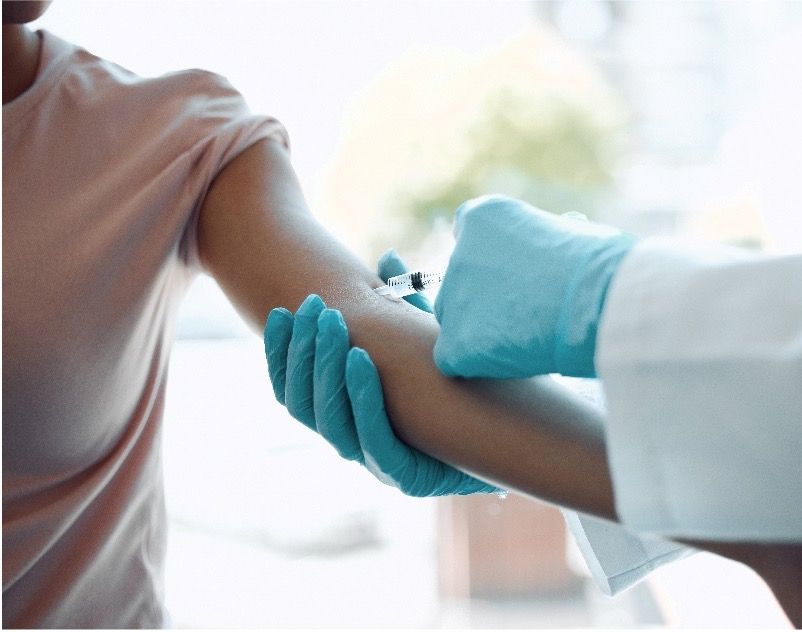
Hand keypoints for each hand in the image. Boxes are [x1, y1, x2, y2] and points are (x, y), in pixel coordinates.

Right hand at [263, 250, 500, 495]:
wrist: (514, 435)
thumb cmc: (464, 383)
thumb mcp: (428, 338)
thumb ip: (405, 304)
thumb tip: (388, 255)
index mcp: (346, 415)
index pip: (292, 390)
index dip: (280, 354)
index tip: (284, 313)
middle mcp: (354, 442)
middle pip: (305, 404)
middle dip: (304, 353)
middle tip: (316, 310)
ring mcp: (378, 464)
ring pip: (330, 422)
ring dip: (327, 369)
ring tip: (335, 326)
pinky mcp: (408, 477)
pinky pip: (374, 439)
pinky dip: (362, 398)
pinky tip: (362, 360)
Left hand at [433, 195, 633, 378]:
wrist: (601, 300)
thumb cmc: (601, 266)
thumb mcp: (567, 234)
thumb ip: (538, 245)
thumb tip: (549, 253)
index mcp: (484, 217)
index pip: (471, 238)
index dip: (496, 262)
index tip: (521, 277)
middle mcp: (459, 253)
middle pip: (461, 285)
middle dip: (486, 301)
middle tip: (528, 316)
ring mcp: (454, 298)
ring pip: (455, 323)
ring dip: (483, 333)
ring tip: (529, 338)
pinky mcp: (456, 342)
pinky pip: (452, 360)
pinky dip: (477, 365)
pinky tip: (511, 361)